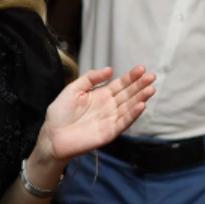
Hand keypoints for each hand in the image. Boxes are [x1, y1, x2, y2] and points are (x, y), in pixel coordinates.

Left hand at [37, 66, 155, 163]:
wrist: (52, 135)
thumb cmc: (60, 112)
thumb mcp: (73, 89)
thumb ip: (90, 78)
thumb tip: (110, 69)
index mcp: (101, 94)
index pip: (121, 84)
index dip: (131, 77)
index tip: (142, 68)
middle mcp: (109, 106)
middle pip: (128, 94)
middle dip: (140, 85)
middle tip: (152, 76)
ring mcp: (111, 119)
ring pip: (129, 107)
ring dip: (140, 98)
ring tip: (150, 89)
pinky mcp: (109, 132)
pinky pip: (123, 122)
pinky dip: (133, 115)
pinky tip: (141, 105)